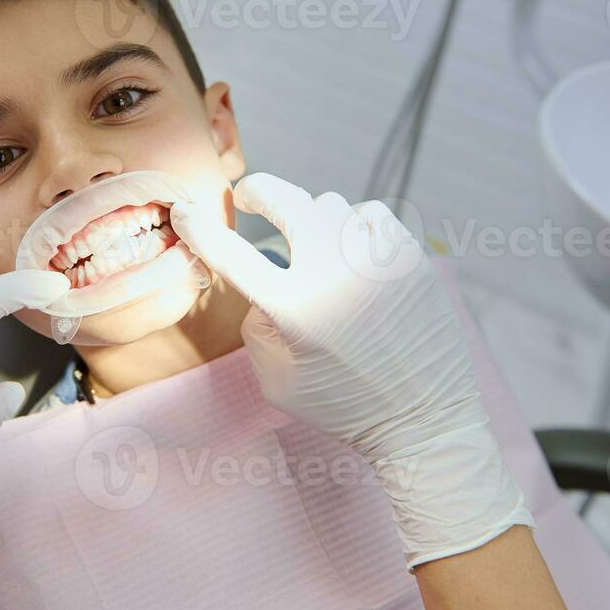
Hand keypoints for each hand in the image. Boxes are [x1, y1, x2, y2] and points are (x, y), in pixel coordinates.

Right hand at [171, 174, 531, 567]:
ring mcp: (377, 258)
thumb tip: (261, 280)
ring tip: (313, 246)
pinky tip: (352, 250)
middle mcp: (335, 273)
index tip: (186, 211)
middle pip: (284, 199)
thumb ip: (257, 324)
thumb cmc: (342, 404)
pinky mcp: (410, 254)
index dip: (198, 227)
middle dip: (257, 191)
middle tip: (249, 198)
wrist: (424, 418)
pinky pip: (369, 214)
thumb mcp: (276, 380)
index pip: (230, 253)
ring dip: (311, 218)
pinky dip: (352, 226)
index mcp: (294, 309)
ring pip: (329, 204)